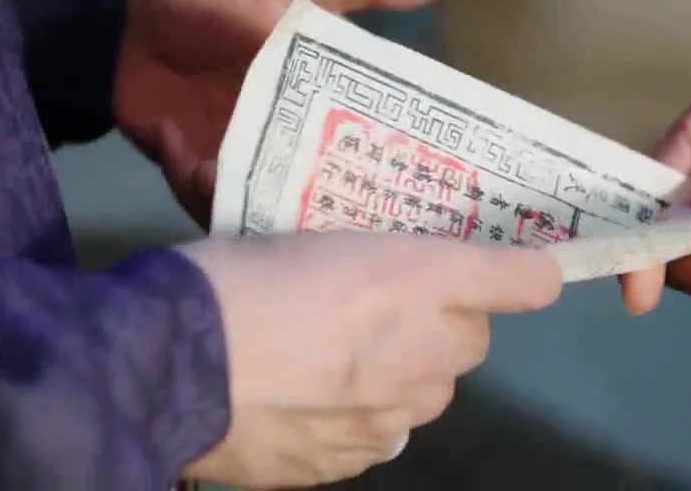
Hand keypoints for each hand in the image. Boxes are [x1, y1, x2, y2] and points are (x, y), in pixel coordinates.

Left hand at [114, 0, 463, 226]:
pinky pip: (213, 207)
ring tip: (242, 181)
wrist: (119, 17)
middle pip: (329, 188)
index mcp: (330, 93)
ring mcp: (248, 159)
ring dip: (258, 205)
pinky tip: (185, 154)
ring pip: (273, 209)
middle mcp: (296, 136)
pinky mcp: (201, 175)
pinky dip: (200, 190)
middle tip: (344, 227)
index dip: (400, 165)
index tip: (427, 193)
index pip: (376, 137)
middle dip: (336, 210)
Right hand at [176, 233, 561, 488]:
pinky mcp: (352, 459)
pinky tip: (305, 405)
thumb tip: (381, 278)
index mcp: (414, 276)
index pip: (520, 280)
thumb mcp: (301, 232)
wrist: (166, 363)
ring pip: (427, 395)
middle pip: (471, 341)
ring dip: (402, 376)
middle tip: (380, 310)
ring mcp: (390, 414)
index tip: (523, 274)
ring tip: (333, 362)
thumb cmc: (232, 276)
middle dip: (439, 326)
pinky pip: (379, 435)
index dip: (523, 275)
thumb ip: (367, 257)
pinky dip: (358, 420)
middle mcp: (422, 348)